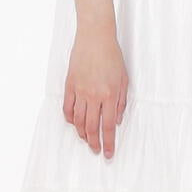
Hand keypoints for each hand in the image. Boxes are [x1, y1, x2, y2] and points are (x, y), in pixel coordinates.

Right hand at [63, 30, 128, 158]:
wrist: (95, 38)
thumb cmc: (112, 56)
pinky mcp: (70, 85)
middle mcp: (94, 96)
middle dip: (94, 142)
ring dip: (81, 133)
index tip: (108, 153)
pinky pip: (67, 107)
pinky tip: (73, 123)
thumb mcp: (124, 79)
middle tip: (96, 150)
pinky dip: (70, 119)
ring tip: (86, 140)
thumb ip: (121, 101)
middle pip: (91, 127)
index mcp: (110, 95)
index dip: (108, 142)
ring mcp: (80, 91)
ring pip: (78, 120)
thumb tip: (117, 120)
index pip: (108, 126)